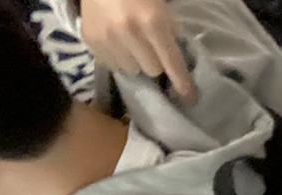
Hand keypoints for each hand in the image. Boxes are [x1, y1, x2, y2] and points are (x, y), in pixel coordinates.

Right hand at [81, 0, 197, 102]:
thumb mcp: (162, 7)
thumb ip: (171, 32)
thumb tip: (177, 63)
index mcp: (153, 22)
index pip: (172, 63)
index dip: (183, 83)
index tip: (190, 99)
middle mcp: (129, 33)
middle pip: (152, 70)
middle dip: (155, 62)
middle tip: (150, 48)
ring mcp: (107, 37)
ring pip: (132, 70)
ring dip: (135, 61)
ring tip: (131, 44)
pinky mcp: (91, 40)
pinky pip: (112, 65)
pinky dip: (118, 58)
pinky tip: (116, 42)